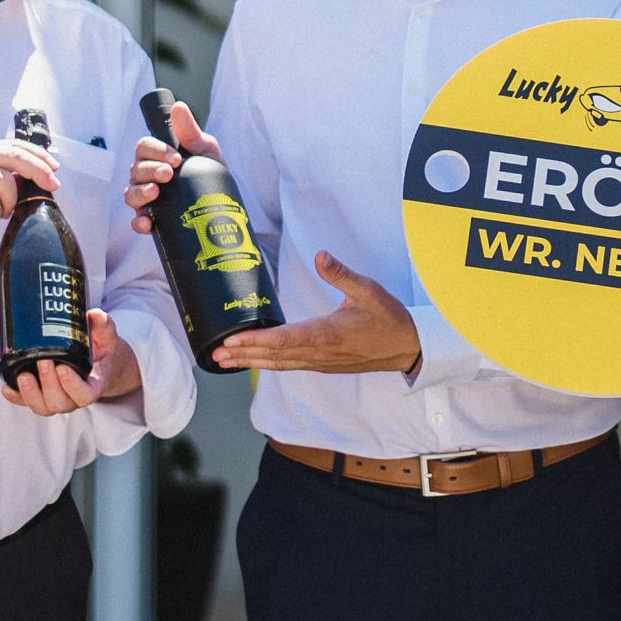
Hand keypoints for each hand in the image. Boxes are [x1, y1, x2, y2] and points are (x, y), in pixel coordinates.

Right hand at [0, 138, 56, 244]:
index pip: (13, 145)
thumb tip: (36, 175)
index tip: (55, 168)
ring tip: (0, 212)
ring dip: (9, 202)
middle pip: (14, 157)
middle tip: (52, 186)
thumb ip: (5, 177)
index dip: (38, 155)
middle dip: (38, 172)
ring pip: (4, 181)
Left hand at [4, 308, 143, 414]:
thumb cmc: (102, 352)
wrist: (98, 364)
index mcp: (93, 386)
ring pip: (43, 406)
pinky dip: (16, 397)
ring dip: (30, 393)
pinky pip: (26, 403)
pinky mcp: (41, 396)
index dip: (73, 386)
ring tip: (23, 375)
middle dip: (48, 383)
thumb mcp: (107, 338)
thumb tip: (94, 314)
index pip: (85, 395)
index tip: (63, 368)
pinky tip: (7, 388)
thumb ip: (103, 326)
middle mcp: (74, 397)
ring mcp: (57, 399)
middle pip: (60, 401)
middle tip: (43, 361)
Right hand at [124, 101, 214, 233]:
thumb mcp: (204, 148)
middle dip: (150, 170)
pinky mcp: (152, 219)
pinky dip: (139, 221)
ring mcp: (147, 198)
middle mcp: (146, 176)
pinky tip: (147, 223)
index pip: (143, 147)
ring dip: (140, 193)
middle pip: (135, 170)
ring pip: (131, 194)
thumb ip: (190, 130)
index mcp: (156, 156)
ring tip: (155, 192)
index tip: (175, 158)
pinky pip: (137, 220)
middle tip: (169, 174)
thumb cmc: (209, 169)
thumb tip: (179, 107)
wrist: (222, 202)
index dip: (155, 151)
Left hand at [207, 252, 417, 373]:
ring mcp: (320, 363)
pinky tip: (255, 361)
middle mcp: (320, 353)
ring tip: (224, 361)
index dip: (254, 341)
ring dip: (250, 362)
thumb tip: (320, 255)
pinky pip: (289, 366)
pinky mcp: (323, 366)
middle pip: (273, 357)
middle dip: (242, 355)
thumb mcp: (368, 290)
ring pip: (278, 365)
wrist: (408, 348)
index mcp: (327, 334)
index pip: (283, 340)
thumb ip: (341, 273)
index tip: (230, 341)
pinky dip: (267, 364)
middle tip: (212, 354)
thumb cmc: (389, 318)